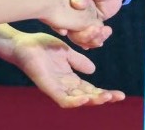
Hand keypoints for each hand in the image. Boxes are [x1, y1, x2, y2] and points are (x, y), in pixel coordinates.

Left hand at [8, 31, 126, 107]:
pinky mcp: (48, 87)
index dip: (105, 93)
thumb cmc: (42, 48)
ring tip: (106, 98)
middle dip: (103, 99)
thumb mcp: (66, 53)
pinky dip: (75, 101)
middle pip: (88, 97)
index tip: (120, 94)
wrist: (24, 44)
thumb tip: (93, 70)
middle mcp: (65, 86)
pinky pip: (62, 99)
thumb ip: (79, 61)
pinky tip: (86, 98)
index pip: (91, 90)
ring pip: (78, 101)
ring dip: (93, 101)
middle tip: (118, 97)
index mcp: (70, 79)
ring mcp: (56, 88)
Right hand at [34, 0, 109, 38]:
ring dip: (87, 38)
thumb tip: (76, 4)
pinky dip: (93, 40)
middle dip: (76, 34)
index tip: (64, 30)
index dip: (54, 21)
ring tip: (101, 33)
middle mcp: (70, 7)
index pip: (54, 9)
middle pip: (65, 25)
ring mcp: (80, 16)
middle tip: (92, 32)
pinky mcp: (90, 23)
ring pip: (76, 33)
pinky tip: (100, 41)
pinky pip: (88, 35)